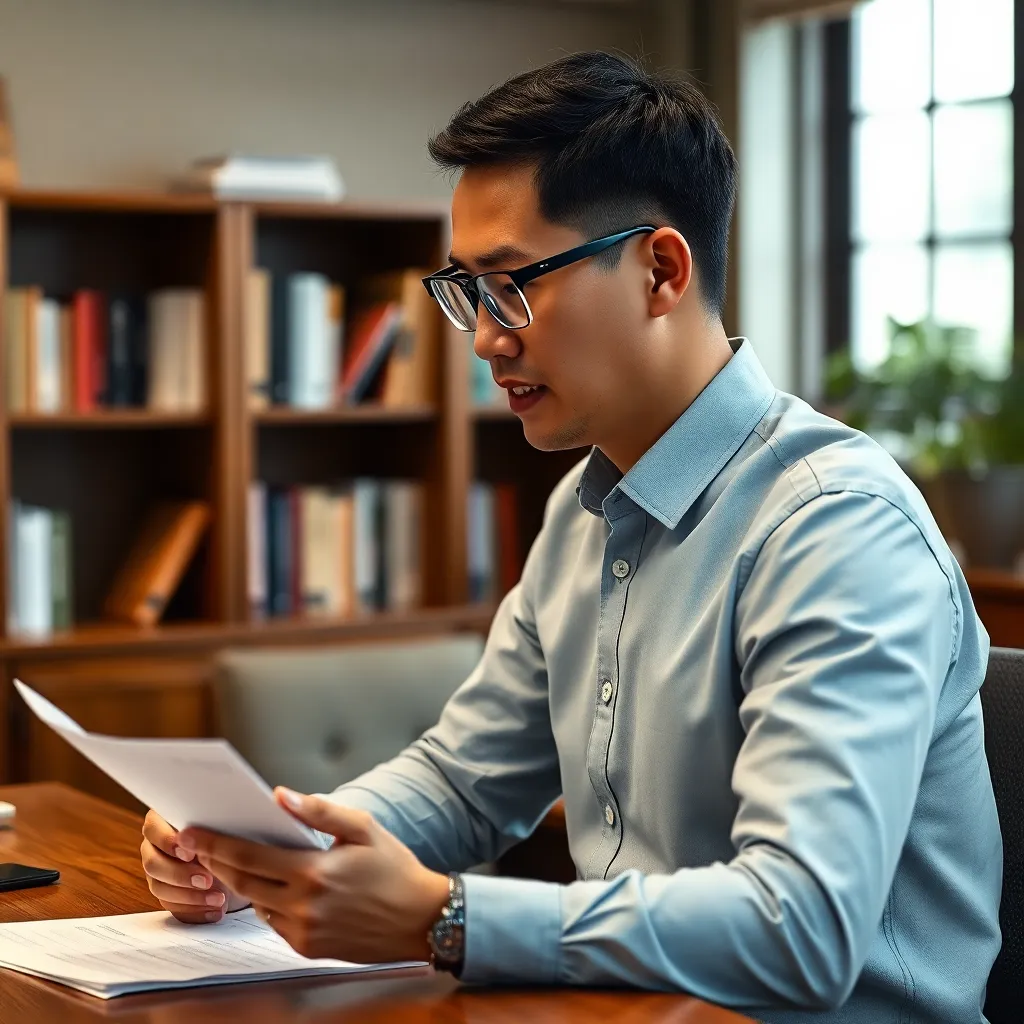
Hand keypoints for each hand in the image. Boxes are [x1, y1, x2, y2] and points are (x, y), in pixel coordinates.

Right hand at [140, 809, 249, 923]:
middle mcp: (154, 847)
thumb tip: (209, 839)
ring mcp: (158, 872)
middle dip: (181, 875)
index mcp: (162, 821)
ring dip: (190, 897)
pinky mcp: (168, 894)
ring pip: (160, 889)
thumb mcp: (223, 825)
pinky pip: (173, 908)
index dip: (168, 842)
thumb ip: (209, 829)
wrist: (238, 856)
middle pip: (152, 864)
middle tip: (207, 880)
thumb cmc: (229, 831)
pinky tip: (215, 912)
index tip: (190, 853)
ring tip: (219, 899)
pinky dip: (195, 911)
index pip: (152, 829)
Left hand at [175, 789, 449, 962]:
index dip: (216, 843)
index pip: (249, 856)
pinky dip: (266, 903)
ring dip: (241, 883)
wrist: (421, 919)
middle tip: (199, 845)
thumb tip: (281, 795)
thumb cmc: (394, 868)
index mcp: (313, 873)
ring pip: (255, 904)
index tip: (193, 832)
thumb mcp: (363, 828)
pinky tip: (271, 886)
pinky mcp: (308, 948)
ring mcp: (303, 931)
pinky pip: (274, 923)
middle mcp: (303, 906)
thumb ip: (320, 811)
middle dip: (217, 862)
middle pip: (242, 883)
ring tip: (231, 862)